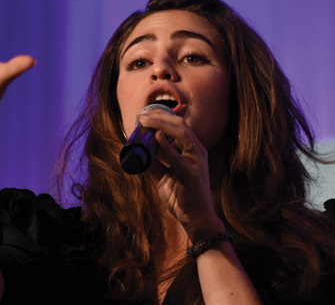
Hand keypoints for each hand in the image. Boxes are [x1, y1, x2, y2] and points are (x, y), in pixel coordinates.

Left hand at [137, 110, 224, 241]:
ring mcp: (196, 161)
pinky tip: (156, 137)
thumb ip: (154, 162)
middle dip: (159, 115)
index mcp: (192, 149)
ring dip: (160, 124)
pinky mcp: (192, 174)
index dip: (161, 116)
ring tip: (144, 121)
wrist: (195, 218)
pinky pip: (177, 157)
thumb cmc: (181, 196)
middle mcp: (197, 151)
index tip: (142, 115)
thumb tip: (137, 151)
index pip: (178, 125)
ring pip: (181, 133)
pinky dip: (166, 146)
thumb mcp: (163, 176)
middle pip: (179, 124)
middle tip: (140, 115)